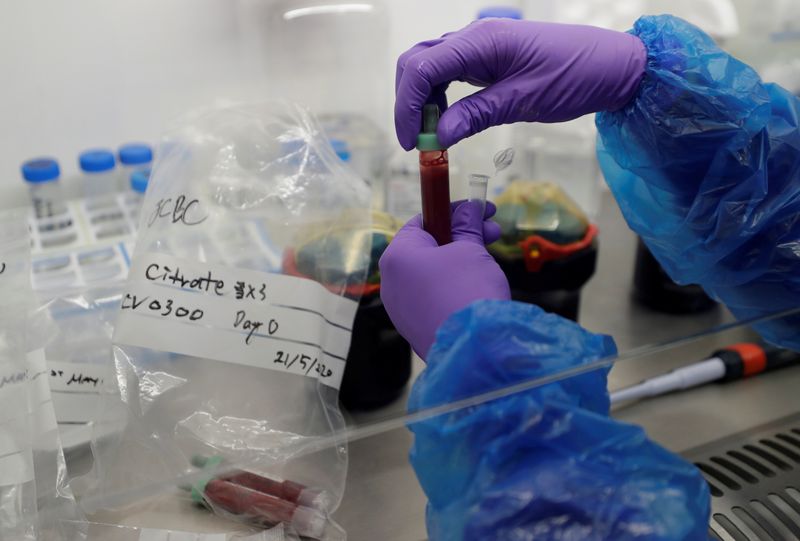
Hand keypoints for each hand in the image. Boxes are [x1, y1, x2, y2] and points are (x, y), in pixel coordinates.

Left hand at [380, 201, 509, 358]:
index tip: (479, 209)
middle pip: (428, 247)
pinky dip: (453, 286)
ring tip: (490, 259)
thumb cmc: (468, 291)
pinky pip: (433, 296)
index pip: (422, 220)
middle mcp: (392, 281)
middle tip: (493, 231)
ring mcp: (401, 308)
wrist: (474, 351)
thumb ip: (467, 226)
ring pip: (432, 273)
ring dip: (460, 260)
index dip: (452, 211)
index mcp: (397, 256)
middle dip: (462, 236)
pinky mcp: (414, 327)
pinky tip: (478, 285)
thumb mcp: (471, 249)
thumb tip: (468, 210)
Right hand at [394, 18, 646, 149]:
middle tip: (416, 142)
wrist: (611, 65)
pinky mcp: (486, 57)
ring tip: (431, 136)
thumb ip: (476, 115)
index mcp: (481, 41)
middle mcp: (474, 37)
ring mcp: (479, 45)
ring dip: (421, 101)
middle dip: (408, 103)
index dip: (408, 107)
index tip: (412, 143)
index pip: (423, 68)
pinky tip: (447, 121)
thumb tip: (437, 137)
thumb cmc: (575, 77)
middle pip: (417, 62)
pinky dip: (439, 98)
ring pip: (429, 67)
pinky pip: (449, 73)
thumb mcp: (524, 101)